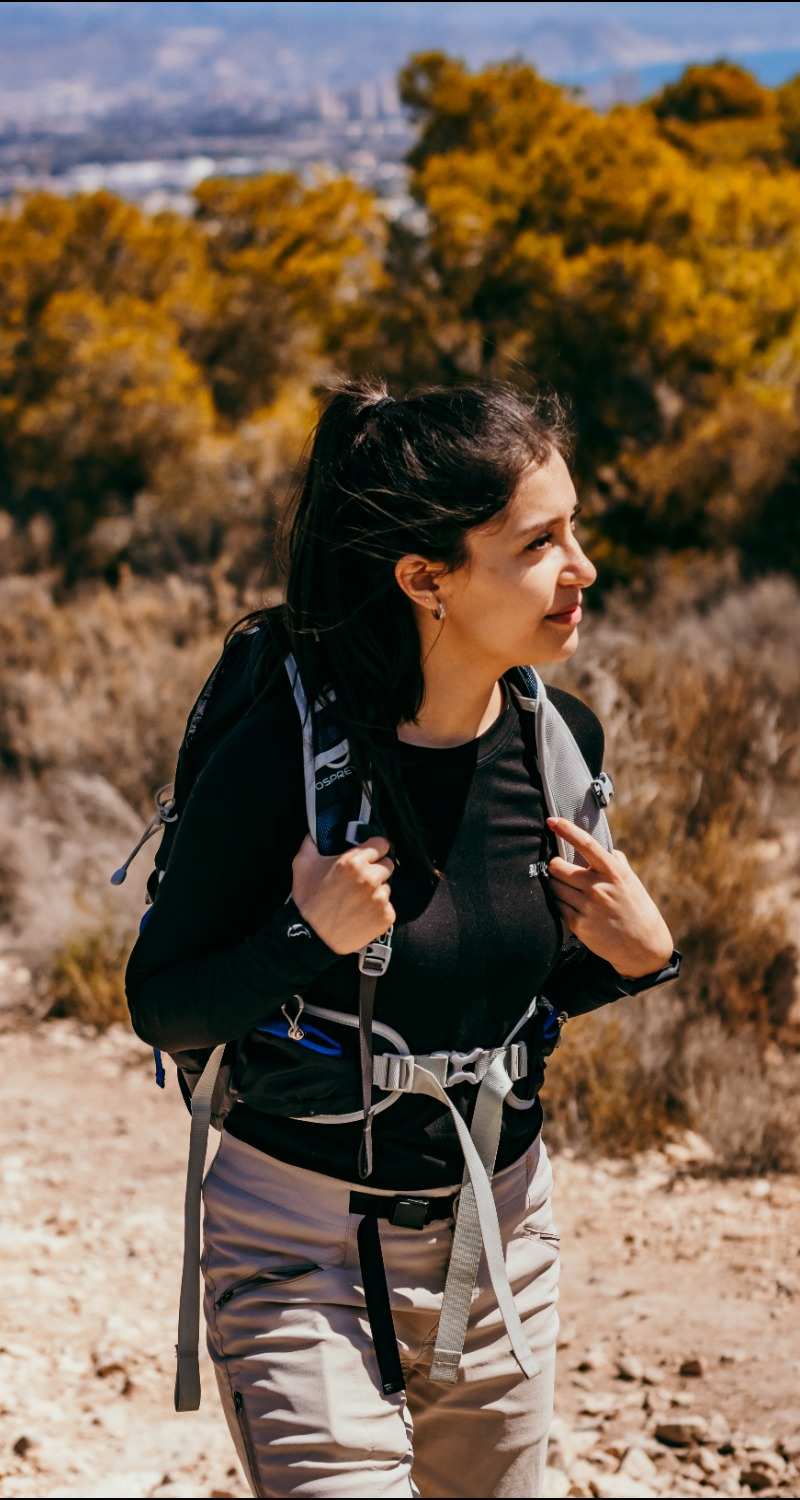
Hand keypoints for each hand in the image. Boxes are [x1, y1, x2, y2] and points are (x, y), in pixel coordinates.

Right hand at [290, 832, 395, 955]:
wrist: (311, 938)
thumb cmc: (307, 902)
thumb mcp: (302, 866)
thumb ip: (311, 844)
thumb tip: (315, 832)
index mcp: (353, 861)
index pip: (382, 844)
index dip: (375, 849)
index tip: (370, 855)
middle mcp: (370, 878)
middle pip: (388, 864)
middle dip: (377, 869)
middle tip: (362, 880)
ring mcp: (380, 898)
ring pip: (387, 887)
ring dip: (377, 891)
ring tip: (358, 901)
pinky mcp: (385, 917)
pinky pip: (388, 907)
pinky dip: (378, 911)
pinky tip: (362, 914)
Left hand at [545, 816, 673, 978]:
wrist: (643, 945)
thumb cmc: (636, 907)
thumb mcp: (630, 880)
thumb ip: (614, 860)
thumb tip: (599, 844)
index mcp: (613, 872)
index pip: (586, 844)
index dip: (566, 830)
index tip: (552, 820)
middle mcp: (598, 887)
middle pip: (558, 867)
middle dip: (555, 865)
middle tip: (558, 867)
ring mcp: (587, 907)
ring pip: (554, 887)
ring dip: (556, 885)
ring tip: (567, 888)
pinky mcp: (579, 925)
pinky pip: (557, 906)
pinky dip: (559, 903)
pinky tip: (571, 905)